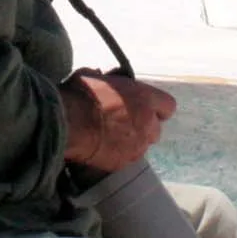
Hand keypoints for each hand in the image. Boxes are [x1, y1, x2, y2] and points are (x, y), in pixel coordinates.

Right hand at [59, 69, 176, 174]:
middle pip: (156, 129)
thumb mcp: (95, 77)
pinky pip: (127, 158)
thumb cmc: (80, 96)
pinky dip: (118, 154)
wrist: (68, 124)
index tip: (147, 108)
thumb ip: (108, 80)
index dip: (157, 108)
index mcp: (145, 98)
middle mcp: (147, 123)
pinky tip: (103, 147)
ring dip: (132, 141)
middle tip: (126, 123)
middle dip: (144, 127)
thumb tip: (103, 75)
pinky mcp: (123, 162)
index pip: (168, 105)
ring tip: (112, 137)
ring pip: (142, 145)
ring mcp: (137, 145)